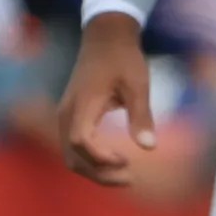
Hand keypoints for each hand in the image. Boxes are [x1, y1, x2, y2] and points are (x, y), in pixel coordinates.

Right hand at [57, 12, 156, 185]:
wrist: (105, 37)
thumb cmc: (123, 58)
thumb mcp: (138, 85)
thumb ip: (141, 115)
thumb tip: (149, 147)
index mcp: (82, 105)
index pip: (80, 142)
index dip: (100, 158)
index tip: (126, 160)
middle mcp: (67, 113)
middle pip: (72, 156)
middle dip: (99, 173)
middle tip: (130, 178)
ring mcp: (66, 115)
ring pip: (71, 155)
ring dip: (94, 169)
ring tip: (124, 173)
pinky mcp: (71, 115)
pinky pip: (74, 146)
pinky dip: (91, 159)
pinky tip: (115, 160)